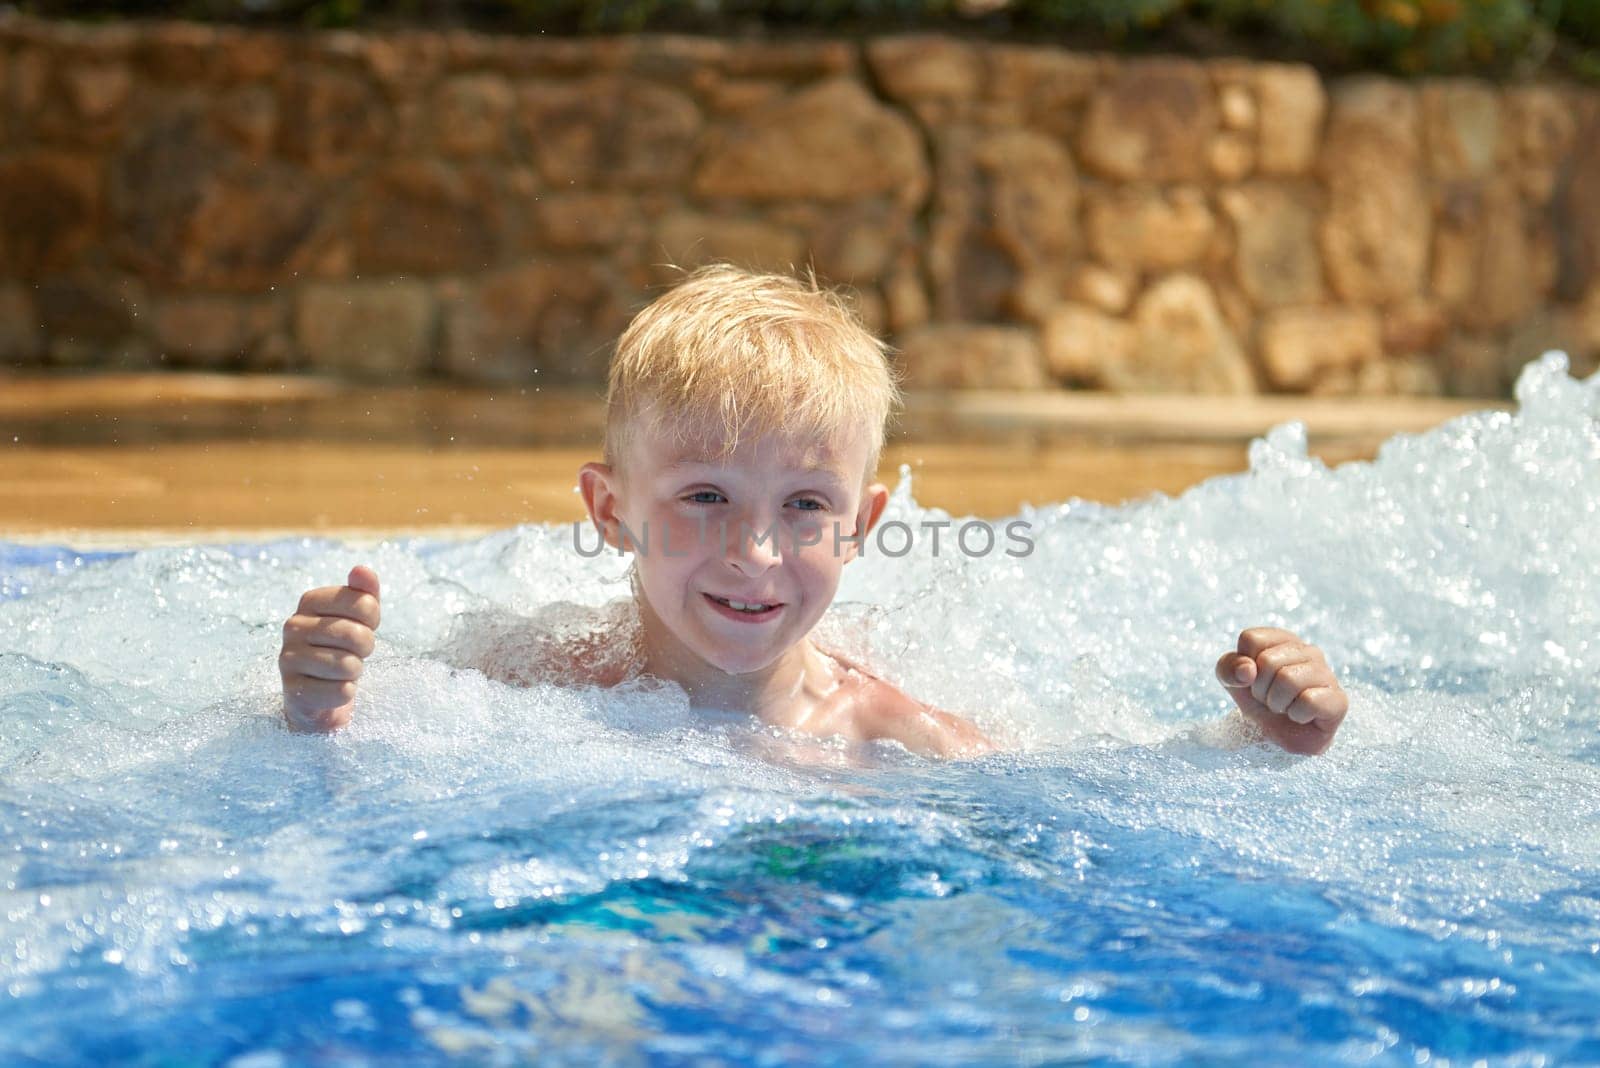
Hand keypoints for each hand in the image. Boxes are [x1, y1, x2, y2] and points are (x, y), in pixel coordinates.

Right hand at [279, 566, 380, 731]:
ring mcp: (288, 658)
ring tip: (342, 670)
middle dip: (365, 647)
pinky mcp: (293, 690)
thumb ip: (364, 592)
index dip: (372, 619)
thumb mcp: (358, 616)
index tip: (362, 625)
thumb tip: (362, 569)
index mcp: (310, 600)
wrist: (319, 690)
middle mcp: (293, 625)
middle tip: (354, 652)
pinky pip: (340, 691)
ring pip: (347, 665)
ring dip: (354, 672)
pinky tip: (332, 688)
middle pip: (356, 635)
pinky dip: (345, 693)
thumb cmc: (342, 645)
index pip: (364, 603)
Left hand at [1215, 627, 1347, 754]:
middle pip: (1268, 661)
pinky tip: (1302, 716)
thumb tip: (1247, 669)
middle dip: (1260, 688)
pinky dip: (1296, 715)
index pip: (1251, 639)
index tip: (1254, 680)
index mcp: (1283, 640)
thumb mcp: (1233, 682)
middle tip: (1270, 699)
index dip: (1244, 666)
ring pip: (1288, 679)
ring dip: (1277, 703)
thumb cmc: (1260, 703)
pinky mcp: (1338, 699)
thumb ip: (1228, 668)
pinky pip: (1309, 701)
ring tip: (1285, 707)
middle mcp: (1308, 651)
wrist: (1280, 738)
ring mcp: (1327, 673)